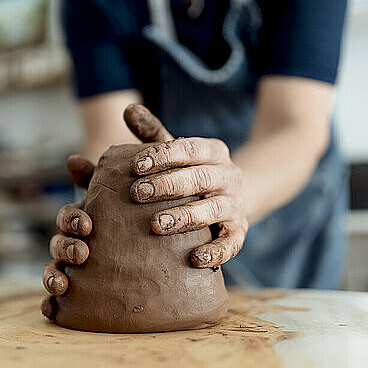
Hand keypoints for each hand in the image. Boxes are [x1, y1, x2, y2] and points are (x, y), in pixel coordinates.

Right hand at [41, 104, 173, 319]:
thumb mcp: (163, 175)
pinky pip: (70, 302)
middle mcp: (88, 240)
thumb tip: (130, 107)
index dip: (72, 219)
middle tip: (83, 251)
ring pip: (59, 270)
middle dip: (63, 246)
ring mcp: (90, 267)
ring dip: (53, 275)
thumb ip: (147, 145)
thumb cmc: (171, 202)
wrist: (194, 236)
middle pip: (61, 242)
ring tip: (63, 285)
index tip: (88, 225)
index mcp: (97, 215)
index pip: (72, 215)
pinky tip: (53, 310)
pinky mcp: (97, 292)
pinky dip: (54, 305)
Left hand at [129, 108, 248, 269]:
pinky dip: (215, 252)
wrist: (231, 197)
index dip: (162, 155)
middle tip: (137, 194)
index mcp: (212, 151)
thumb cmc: (190, 173)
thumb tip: (128, 108)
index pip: (188, 148)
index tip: (134, 166)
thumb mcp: (175, 152)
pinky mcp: (239, 231)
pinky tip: (194, 259)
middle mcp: (228, 174)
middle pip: (199, 177)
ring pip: (213, 208)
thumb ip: (151, 133)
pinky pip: (231, 243)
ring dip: (185, 217)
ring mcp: (235, 203)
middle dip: (167, 185)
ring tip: (157, 225)